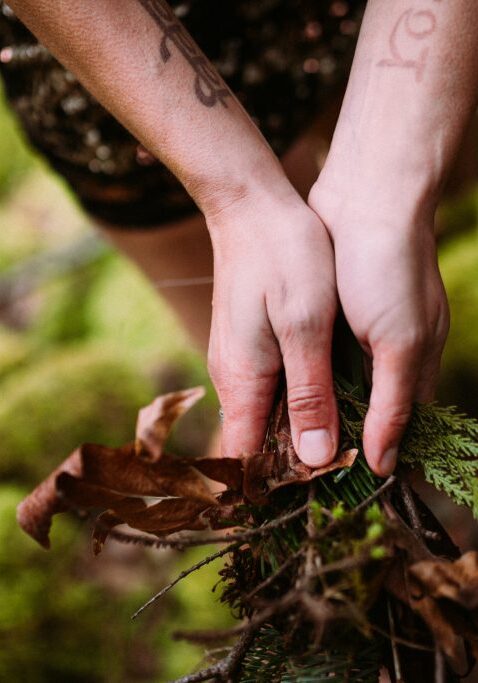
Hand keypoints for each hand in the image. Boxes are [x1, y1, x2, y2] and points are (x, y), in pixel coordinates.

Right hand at [206, 189, 338, 466]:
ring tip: (346, 435)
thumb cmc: (283, 257)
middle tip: (349, 463)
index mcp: (243, 381)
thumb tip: (313, 456)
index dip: (283, 480)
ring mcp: (238, 360)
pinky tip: (328, 394)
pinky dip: (298, 401)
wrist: (250, 207)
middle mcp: (233, 378)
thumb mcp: (305, 325)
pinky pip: (269, 389)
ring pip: (266, 416)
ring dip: (301, 430)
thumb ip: (309, 393)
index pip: (248, 458)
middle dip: (298, 459)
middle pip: (258, 442)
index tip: (327, 486)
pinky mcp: (248, 344)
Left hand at [309, 179, 448, 476]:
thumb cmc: (390, 269)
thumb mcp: (399, 342)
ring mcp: (360, 334)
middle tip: (302, 469)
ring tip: (285, 441)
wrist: (365, 199)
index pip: (398, 429)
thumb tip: (385, 462)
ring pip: (338, 388)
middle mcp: (388, 354)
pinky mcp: (334, 315)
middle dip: (338, 438)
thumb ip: (392, 402)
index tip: (343, 486)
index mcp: (414, 365)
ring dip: (317, 410)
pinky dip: (306, 379)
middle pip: (363, 413)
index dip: (375, 456)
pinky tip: (283, 396)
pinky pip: (320, 358)